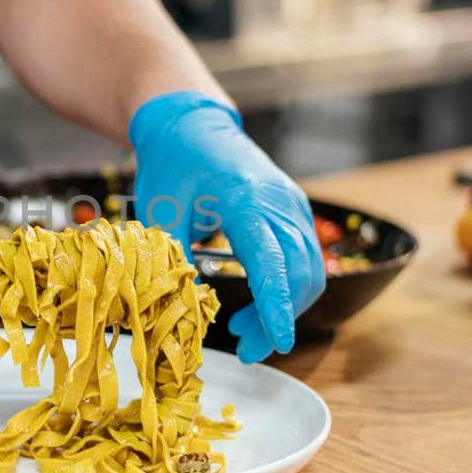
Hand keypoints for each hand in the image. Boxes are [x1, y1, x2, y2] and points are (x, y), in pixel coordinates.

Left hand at [130, 92, 324, 362]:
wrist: (190, 124)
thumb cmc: (171, 165)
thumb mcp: (162, 216)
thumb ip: (177, 263)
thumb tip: (188, 314)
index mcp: (245, 199)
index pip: (271, 262)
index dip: (275, 306)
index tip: (279, 343)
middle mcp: (279, 201)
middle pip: (299, 273)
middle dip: (278, 318)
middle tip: (246, 348)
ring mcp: (292, 203)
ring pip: (309, 269)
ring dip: (285, 306)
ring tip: (246, 329)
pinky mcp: (294, 209)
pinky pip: (306, 256)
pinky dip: (289, 286)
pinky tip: (258, 303)